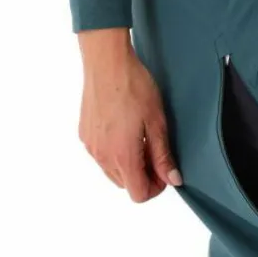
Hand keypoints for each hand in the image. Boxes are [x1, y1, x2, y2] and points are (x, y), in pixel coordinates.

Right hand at [77, 29, 181, 202]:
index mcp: (122, 156)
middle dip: (143, 175)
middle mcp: (102, 155)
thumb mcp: (157, 123)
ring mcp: (90, 146)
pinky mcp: (84, 134)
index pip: (138, 194)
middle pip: (125, 185)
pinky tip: (124, 130)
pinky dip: (114, 152)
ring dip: (128, 164)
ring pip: (112, 171)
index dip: (155, 187)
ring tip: (141, 139)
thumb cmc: (134, 88)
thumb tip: (173, 180)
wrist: (107, 63)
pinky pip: (101, 155)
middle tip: (155, 152)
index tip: (164, 170)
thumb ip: (163, 156)